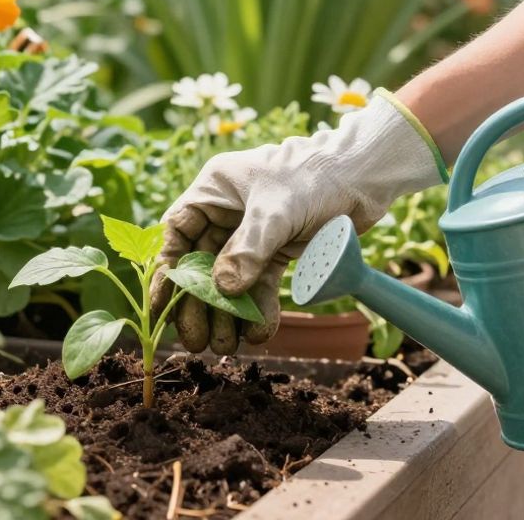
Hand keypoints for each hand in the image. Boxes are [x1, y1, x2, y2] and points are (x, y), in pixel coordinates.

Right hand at [152, 93, 445, 353]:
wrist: (363, 176)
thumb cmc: (312, 176)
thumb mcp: (275, 211)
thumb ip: (248, 250)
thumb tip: (224, 290)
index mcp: (214, 190)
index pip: (178, 233)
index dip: (167, 271)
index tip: (161, 307)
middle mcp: (227, 212)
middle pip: (202, 264)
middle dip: (199, 305)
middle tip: (197, 342)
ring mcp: (252, 233)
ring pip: (231, 280)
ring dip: (228, 315)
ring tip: (227, 347)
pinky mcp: (278, 250)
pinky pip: (261, 285)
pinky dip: (259, 310)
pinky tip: (259, 334)